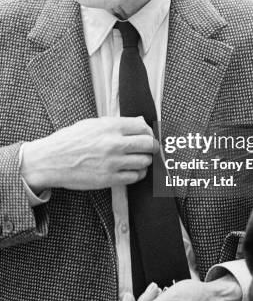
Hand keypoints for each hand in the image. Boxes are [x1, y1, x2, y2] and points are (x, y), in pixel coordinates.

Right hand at [21, 116, 158, 191]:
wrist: (51, 161)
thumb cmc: (70, 140)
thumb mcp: (92, 124)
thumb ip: (116, 123)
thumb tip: (140, 122)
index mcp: (110, 126)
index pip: (142, 126)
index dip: (149, 131)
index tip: (149, 135)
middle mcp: (114, 143)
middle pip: (148, 144)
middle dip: (153, 146)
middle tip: (152, 148)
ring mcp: (112, 162)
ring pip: (144, 161)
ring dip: (145, 161)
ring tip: (140, 159)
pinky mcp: (109, 179)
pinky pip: (135, 177)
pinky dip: (138, 174)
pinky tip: (133, 170)